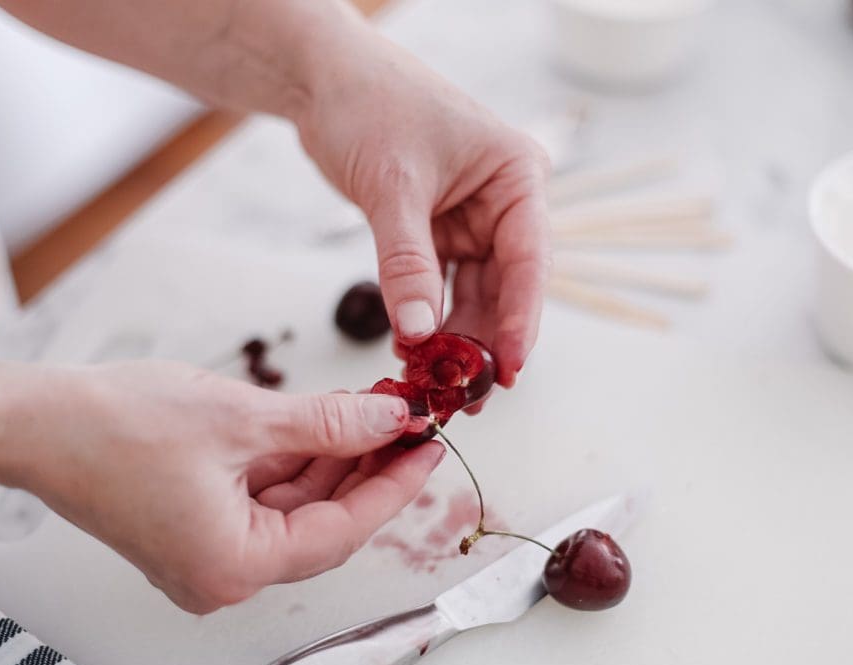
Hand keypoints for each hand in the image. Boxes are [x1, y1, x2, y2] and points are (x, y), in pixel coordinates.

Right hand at [8, 363, 444, 613]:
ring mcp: (203, 555)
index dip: (392, 487)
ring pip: (290, 510)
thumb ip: (326, 425)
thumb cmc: (116, 425)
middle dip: (363, 470)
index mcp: (234, 567)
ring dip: (329, 464)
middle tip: (405, 427)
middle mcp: (220, 576)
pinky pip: (258, 502)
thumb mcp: (243, 419)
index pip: (340, 531)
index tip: (427, 449)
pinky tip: (321, 429)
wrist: (34, 421)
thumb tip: (386, 424)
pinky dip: (290, 466)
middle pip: (318, 524)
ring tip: (370, 418)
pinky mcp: (190, 529)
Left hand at [297, 33, 550, 388]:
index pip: (529, 261)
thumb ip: (407, 263)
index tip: (507, 370)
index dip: (521, 321)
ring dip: (454, 338)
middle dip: (484, 342)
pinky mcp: (436, 231)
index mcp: (515, 177)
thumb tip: (421, 333)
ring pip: (472, 294)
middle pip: (504, 287)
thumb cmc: (369, 106)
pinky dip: (426, 318)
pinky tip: (412, 350)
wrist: (323, 81)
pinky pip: (438, 286)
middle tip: (466, 395)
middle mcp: (502, 202)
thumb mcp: (392, 188)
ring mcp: (470, 219)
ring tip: (436, 384)